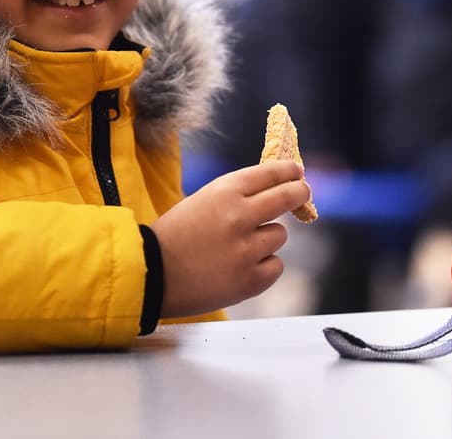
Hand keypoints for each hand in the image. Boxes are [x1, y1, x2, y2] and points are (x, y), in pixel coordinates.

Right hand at [151, 160, 310, 317]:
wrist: (150, 274)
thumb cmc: (173, 236)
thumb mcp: (201, 201)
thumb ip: (235, 196)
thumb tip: (273, 189)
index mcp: (224, 192)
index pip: (271, 173)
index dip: (289, 171)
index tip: (296, 172)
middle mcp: (240, 216)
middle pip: (288, 197)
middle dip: (299, 192)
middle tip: (301, 193)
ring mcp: (247, 250)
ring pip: (280, 235)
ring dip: (267, 238)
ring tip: (239, 247)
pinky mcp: (251, 280)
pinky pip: (275, 266)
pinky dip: (263, 267)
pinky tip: (240, 268)